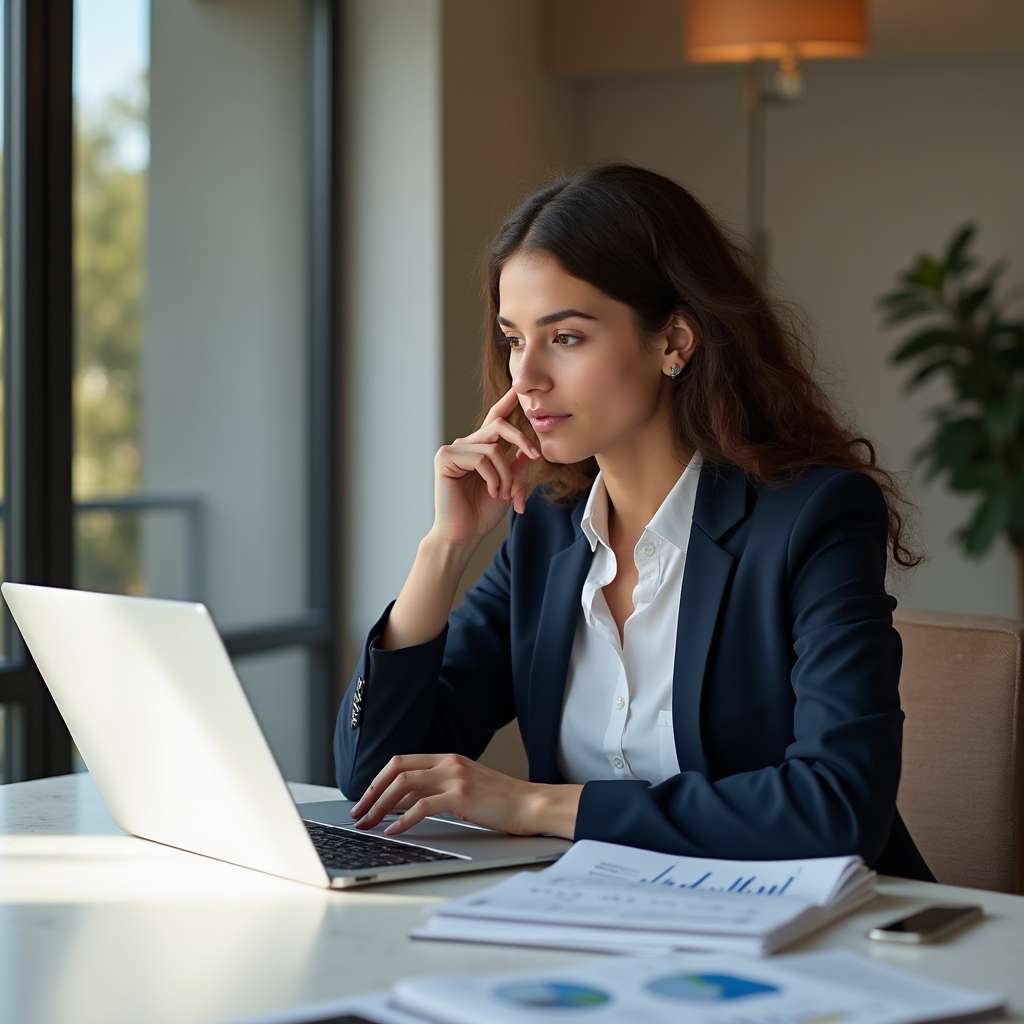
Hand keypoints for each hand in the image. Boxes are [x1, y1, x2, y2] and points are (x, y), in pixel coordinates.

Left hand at [349, 753, 581, 838]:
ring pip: (404, 785)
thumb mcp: (466, 785)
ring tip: (368, 825)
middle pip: (397, 769)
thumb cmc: (501, 800)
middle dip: (372, 792)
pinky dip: (403, 819)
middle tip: (358, 813)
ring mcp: (454, 777)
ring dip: (380, 807)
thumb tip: (407, 802)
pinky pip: (422, 806)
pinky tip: (394, 831)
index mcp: (448, 757)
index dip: (378, 780)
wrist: (531, 804)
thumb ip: (440, 787)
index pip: (402, 761)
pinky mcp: (461, 797)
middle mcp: (448, 762)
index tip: (365, 799)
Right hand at [432, 387, 540, 546]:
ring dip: (506, 474)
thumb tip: (531, 449)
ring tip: (503, 493)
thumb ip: (518, 465)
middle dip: (521, 439)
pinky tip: (490, 491)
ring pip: (493, 448)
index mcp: (480, 448)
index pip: (494, 420)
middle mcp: (465, 444)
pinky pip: (480, 458)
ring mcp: (453, 450)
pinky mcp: (445, 458)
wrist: (464, 533)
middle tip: (535, 456)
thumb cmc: (483, 512)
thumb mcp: (509, 485)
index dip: (505, 403)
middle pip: (498, 426)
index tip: (517, 389)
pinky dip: (492, 477)